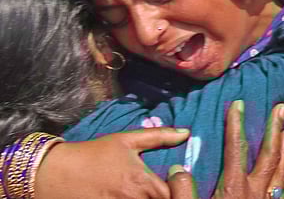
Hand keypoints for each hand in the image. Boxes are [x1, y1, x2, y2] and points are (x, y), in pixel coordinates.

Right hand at [35, 127, 190, 197]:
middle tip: (160, 191)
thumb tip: (186, 133)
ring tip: (144, 194)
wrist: (55, 172)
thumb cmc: (93, 154)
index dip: (176, 191)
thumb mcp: (126, 140)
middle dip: (163, 197)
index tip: (172, 185)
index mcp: (141, 182)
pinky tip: (128, 198)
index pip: (171, 194)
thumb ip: (159, 137)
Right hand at [167, 102, 283, 198]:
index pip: (236, 148)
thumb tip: (178, 168)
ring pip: (282, 169)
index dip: (236, 124)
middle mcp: (256, 192)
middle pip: (270, 153)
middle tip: (282, 107)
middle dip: (275, 128)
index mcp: (234, 188)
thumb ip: (182, 192)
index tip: (238, 104)